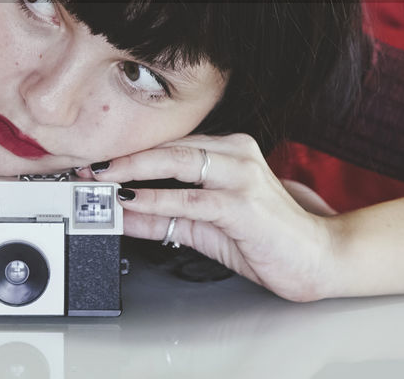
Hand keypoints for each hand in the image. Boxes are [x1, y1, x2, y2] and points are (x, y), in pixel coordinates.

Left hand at [89, 134, 339, 301]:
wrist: (318, 259)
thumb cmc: (266, 238)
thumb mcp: (202, 225)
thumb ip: (162, 216)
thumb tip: (118, 214)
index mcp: (227, 149)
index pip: (167, 144)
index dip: (126, 152)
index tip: (91, 163)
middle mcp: (235, 152)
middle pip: (166, 146)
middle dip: (120, 156)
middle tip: (84, 166)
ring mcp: (242, 174)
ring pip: (175, 162)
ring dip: (130, 170)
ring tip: (98, 179)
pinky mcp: (244, 203)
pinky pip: (190, 198)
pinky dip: (156, 199)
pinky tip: (131, 202)